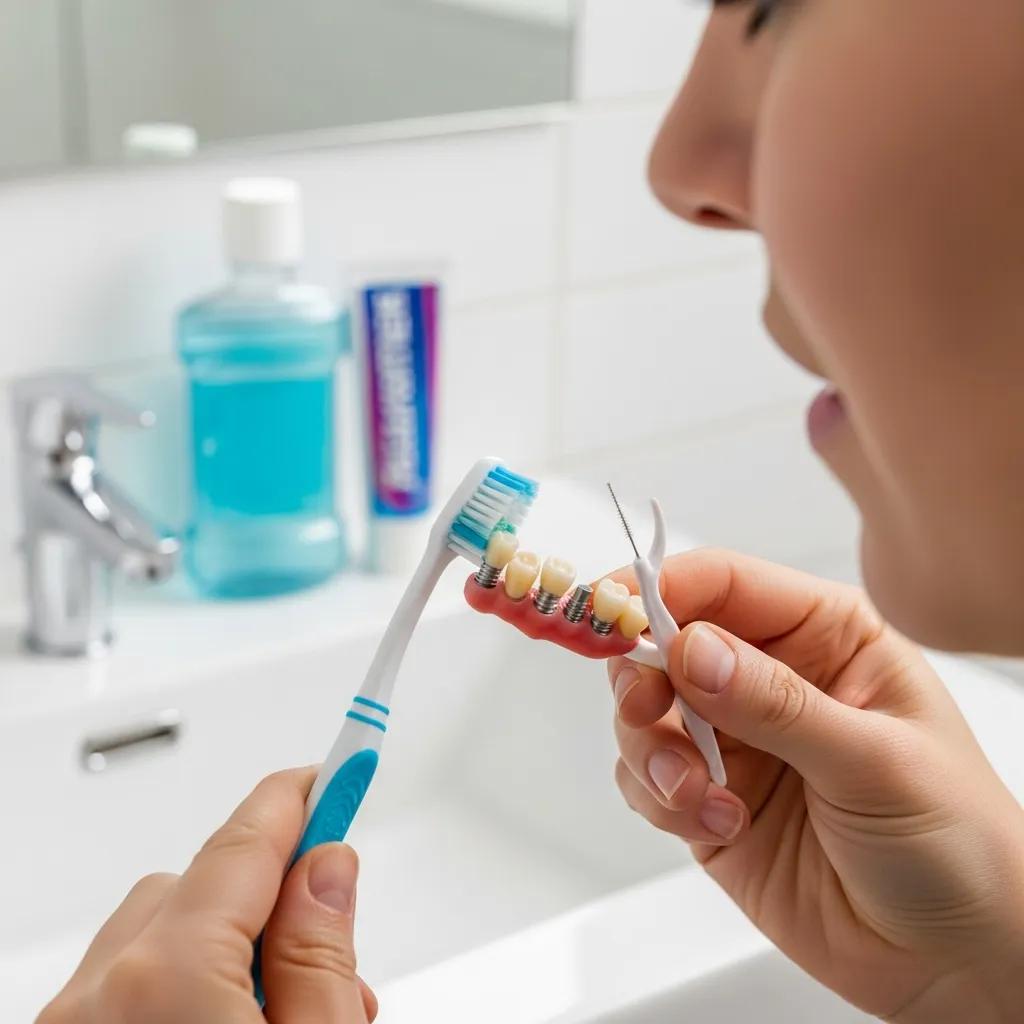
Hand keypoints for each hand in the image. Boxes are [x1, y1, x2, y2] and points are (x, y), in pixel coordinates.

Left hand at [38, 768, 377, 1023]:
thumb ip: (320, 956)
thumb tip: (325, 868)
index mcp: (165, 983)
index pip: (246, 844)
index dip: (305, 796)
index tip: (343, 764)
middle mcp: (96, 1000)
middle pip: (198, 886)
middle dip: (268, 893)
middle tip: (331, 937)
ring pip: (156, 937)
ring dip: (223, 945)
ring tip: (283, 1007)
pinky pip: (121, 989)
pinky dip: (177, 989)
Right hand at [607, 549, 1023, 1022]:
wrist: (953, 960)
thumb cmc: (956, 844)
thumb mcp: (876, 762)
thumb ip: (777, 704)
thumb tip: (692, 650)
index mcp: (824, 636)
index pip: (722, 583)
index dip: (659, 588)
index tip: (612, 614)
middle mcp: (771, 678)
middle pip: (666, 641)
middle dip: (643, 678)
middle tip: (648, 714)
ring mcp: (736, 740)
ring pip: (646, 713)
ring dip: (653, 752)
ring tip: (698, 794)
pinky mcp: (709, 799)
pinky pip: (646, 778)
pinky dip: (661, 800)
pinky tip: (718, 823)